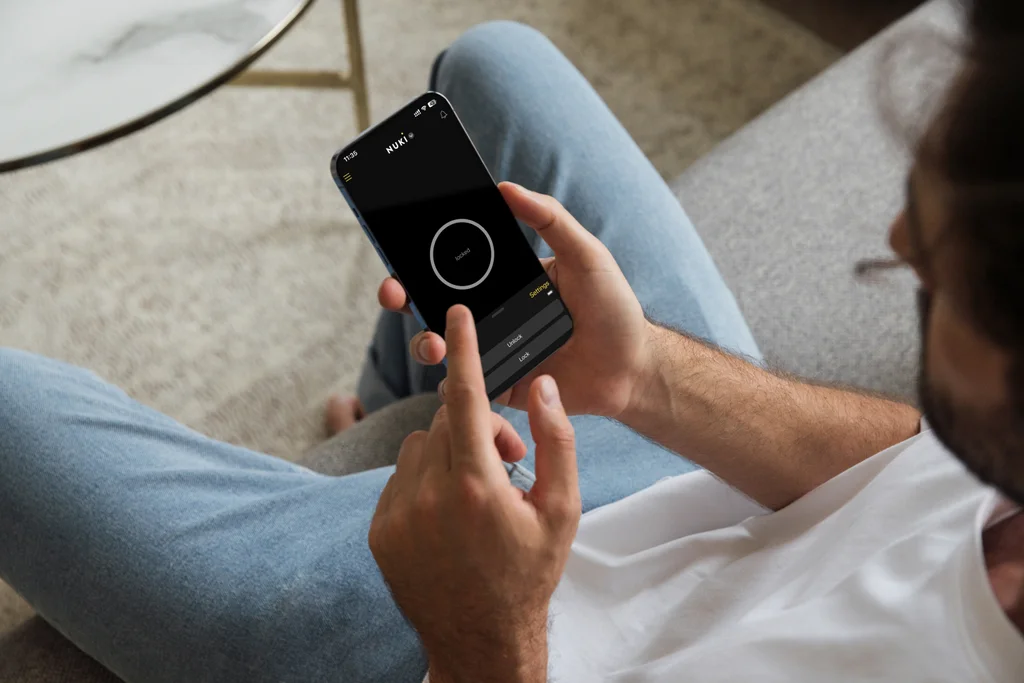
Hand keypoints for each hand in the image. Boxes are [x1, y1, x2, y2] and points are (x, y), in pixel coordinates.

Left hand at [369, 305, 579, 682]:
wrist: (482, 637)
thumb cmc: (529, 574)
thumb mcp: (563, 509)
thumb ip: (556, 440)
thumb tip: (541, 387)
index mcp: (478, 486)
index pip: (465, 397)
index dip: (462, 350)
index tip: (455, 314)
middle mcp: (429, 496)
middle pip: (445, 421)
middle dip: (476, 427)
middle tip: (507, 460)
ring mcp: (398, 514)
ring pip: (419, 446)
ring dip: (448, 453)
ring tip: (476, 492)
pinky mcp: (380, 530)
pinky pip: (400, 478)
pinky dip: (424, 481)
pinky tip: (449, 514)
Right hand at [378, 182, 650, 417]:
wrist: (633, 368)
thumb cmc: (613, 308)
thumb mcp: (585, 254)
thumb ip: (550, 219)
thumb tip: (506, 188)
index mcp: (502, 282)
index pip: (451, 268)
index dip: (417, 262)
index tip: (400, 255)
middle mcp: (490, 316)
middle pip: (432, 306)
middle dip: (403, 299)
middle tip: (395, 294)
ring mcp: (492, 353)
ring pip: (441, 348)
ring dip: (424, 343)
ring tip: (434, 343)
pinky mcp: (501, 388)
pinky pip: (466, 389)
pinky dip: (453, 386)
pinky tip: (456, 379)